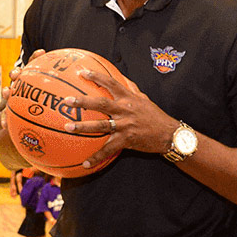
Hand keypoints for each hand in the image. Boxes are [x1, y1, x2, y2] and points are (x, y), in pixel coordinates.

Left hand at [61, 67, 178, 168]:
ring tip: (67, 127)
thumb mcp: (144, 98)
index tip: (81, 72)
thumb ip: (131, 88)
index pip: (111, 83)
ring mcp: (125, 125)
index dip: (96, 76)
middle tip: (66, 100)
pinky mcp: (127, 140)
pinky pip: (109, 150)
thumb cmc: (154, 115)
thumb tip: (122, 77)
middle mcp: (125, 110)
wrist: (169, 134)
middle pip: (101, 103)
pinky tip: (85, 164)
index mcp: (128, 98)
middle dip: (83, 101)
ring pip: (101, 125)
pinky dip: (96, 157)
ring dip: (83, 127)